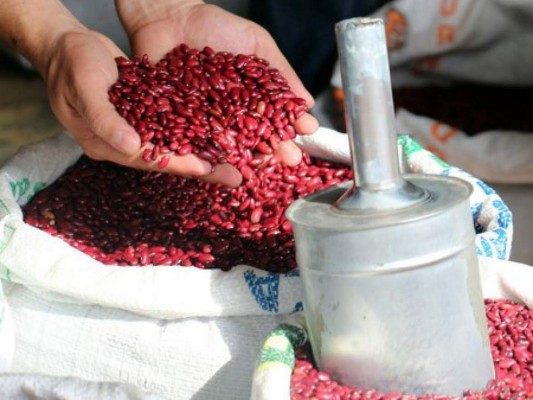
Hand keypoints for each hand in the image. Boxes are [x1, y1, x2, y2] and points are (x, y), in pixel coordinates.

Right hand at [41, 29, 218, 182]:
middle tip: (235, 176)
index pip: (149, 158)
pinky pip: (171, 130)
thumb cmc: (71, 64)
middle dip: (201, 167)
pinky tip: (216, 137)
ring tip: (233, 161)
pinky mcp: (143, 117)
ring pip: (173, 147)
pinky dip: (193, 135)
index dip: (180, 164)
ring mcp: (133, 131)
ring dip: (202, 154)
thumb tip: (130, 145)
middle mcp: (122, 143)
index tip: (209, 170)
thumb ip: (104, 118)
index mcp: (105, 143)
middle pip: (167, 159)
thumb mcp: (84, 87)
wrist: (66, 46)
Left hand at [116, 0, 318, 171]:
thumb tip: (308, 102)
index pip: (276, 116)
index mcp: (254, 96)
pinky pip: (197, 141)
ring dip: (247, 157)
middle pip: (257, 136)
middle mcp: (234, 113)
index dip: (291, 125)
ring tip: (262, 165)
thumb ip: (280, 71)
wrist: (170, 18)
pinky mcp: (182, 124)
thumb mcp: (256, 42)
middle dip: (275, 148)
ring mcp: (209, 120)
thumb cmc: (216, 26)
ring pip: (230, 144)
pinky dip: (209, 152)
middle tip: (290, 158)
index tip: (306, 132)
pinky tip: (223, 162)